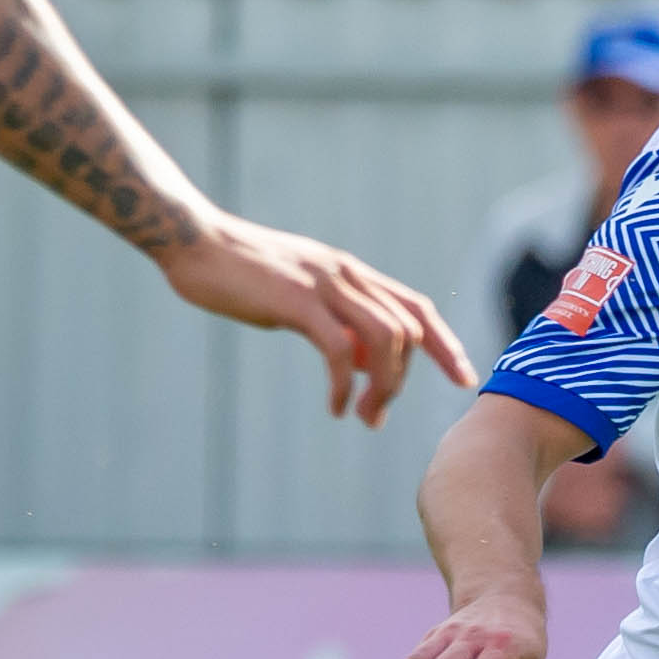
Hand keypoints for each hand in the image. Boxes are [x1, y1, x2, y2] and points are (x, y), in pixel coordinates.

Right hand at [158, 212, 471, 425]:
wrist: (194, 241)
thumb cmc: (239, 274)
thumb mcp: (298, 298)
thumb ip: (333, 322)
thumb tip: (363, 360)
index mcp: (350, 272)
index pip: (416, 307)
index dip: (445, 343)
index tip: (463, 378)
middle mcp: (346, 274)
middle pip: (408, 329)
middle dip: (406, 379)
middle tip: (378, 416)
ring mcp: (324, 285)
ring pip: (385, 339)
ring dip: (384, 385)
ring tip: (363, 415)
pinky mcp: (296, 300)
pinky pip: (339, 350)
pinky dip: (346, 384)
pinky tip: (336, 406)